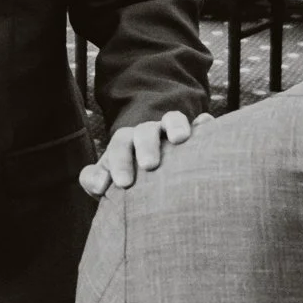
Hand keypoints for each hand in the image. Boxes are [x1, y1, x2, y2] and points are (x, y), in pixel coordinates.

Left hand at [78, 110, 208, 197]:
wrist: (152, 171)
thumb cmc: (129, 179)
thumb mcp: (108, 179)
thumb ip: (94, 180)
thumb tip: (98, 183)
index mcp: (126, 142)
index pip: (120, 145)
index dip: (120, 161)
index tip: (122, 183)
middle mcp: (149, 133)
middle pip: (145, 130)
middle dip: (146, 145)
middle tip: (149, 165)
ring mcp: (172, 131)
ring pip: (172, 119)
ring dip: (175, 125)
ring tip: (180, 138)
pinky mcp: (195, 134)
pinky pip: (201, 124)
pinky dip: (204, 124)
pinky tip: (208, 126)